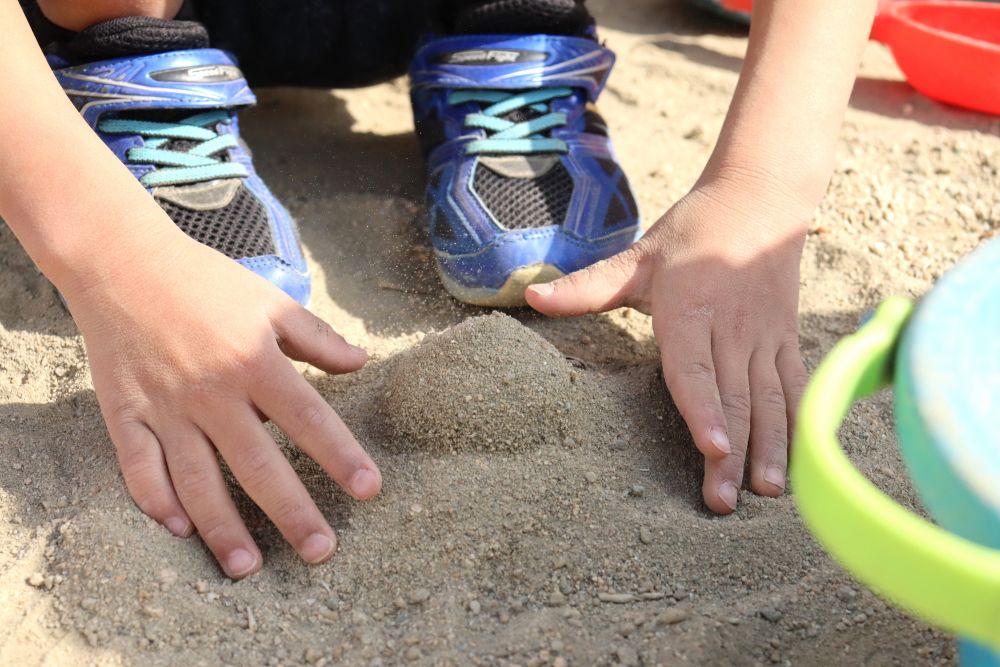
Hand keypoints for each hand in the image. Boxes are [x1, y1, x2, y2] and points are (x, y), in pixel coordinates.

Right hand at [64, 232, 381, 577]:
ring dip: (223, 527)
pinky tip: (179, 531)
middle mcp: (212, 391)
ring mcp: (165, 407)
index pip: (308, 418)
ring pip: (197, 480)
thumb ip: (316, 337)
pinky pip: (139, 468)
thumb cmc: (205, 282)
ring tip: (249, 567)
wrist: (122, 262)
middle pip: (257, 465)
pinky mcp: (125, 414)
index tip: (371, 490)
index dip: (342, 456)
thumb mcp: (269, 301)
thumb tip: (362, 363)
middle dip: (292, 512)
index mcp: (254, 361)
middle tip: (320, 552)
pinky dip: (155, 502)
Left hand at [527, 177, 809, 512]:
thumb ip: (588, 286)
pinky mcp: (787, 339)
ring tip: (768, 493)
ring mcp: (765, 336)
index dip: (702, 409)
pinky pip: (796, 387)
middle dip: (731, 453)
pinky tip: (798, 462)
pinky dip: (798, 425)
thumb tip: (530, 296)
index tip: (712, 449)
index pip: (695, 367)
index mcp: (689, 309)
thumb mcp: (639, 256)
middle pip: (732, 397)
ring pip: (769, 399)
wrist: (762, 196)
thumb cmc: (694, 229)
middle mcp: (731, 327)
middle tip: (724, 502)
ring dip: (769, 447)